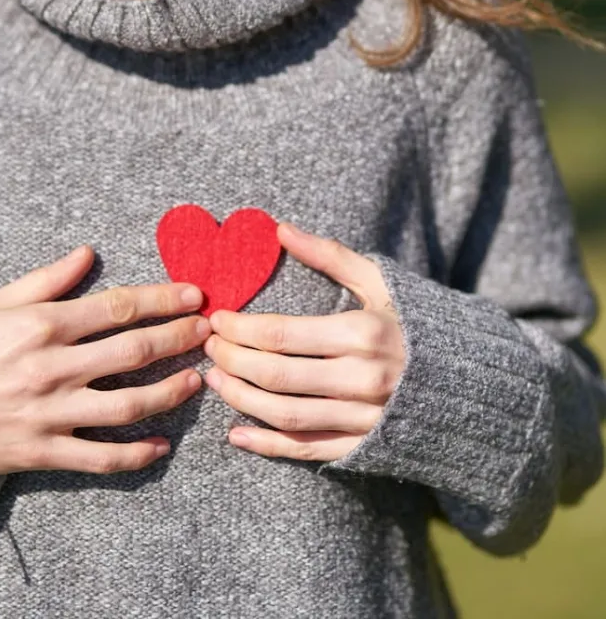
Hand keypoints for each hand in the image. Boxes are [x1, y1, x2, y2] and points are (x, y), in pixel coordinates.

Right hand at [0, 246, 207, 477]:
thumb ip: (46, 280)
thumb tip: (88, 253)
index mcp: (42, 324)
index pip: (119, 307)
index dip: (163, 299)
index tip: (195, 295)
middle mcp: (52, 366)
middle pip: (133, 350)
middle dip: (179, 338)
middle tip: (210, 331)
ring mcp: (50, 412)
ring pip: (127, 404)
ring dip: (170, 392)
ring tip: (196, 381)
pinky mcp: (43, 451)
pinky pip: (101, 457)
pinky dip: (136, 454)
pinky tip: (161, 446)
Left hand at [203, 223, 404, 462]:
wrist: (473, 383)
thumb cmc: (416, 323)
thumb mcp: (379, 282)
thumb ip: (328, 255)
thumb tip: (280, 228)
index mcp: (362, 332)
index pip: (280, 334)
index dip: (239, 328)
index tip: (217, 319)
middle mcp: (363, 379)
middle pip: (275, 374)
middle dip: (231, 360)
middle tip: (207, 347)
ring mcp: (363, 418)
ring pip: (284, 414)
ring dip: (240, 399)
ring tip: (214, 381)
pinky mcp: (364, 448)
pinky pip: (306, 450)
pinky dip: (267, 445)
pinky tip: (236, 433)